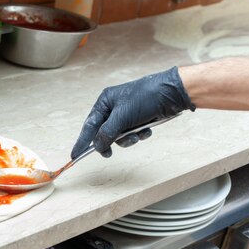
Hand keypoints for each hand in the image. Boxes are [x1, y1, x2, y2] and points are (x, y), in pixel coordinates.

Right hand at [71, 67, 194, 158]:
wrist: (173, 93)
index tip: (75, 155)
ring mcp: (126, 114)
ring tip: (138, 134)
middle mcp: (113, 107)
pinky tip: (147, 130)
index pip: (89, 125)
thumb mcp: (123, 117)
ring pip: (119, 135)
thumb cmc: (145, 98)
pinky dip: (139, 134)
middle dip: (111, 141)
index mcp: (105, 102)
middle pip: (104, 132)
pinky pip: (133, 133)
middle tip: (109, 153)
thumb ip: (107, 133)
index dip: (82, 141)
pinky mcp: (139, 118)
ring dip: (128, 138)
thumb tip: (97, 146)